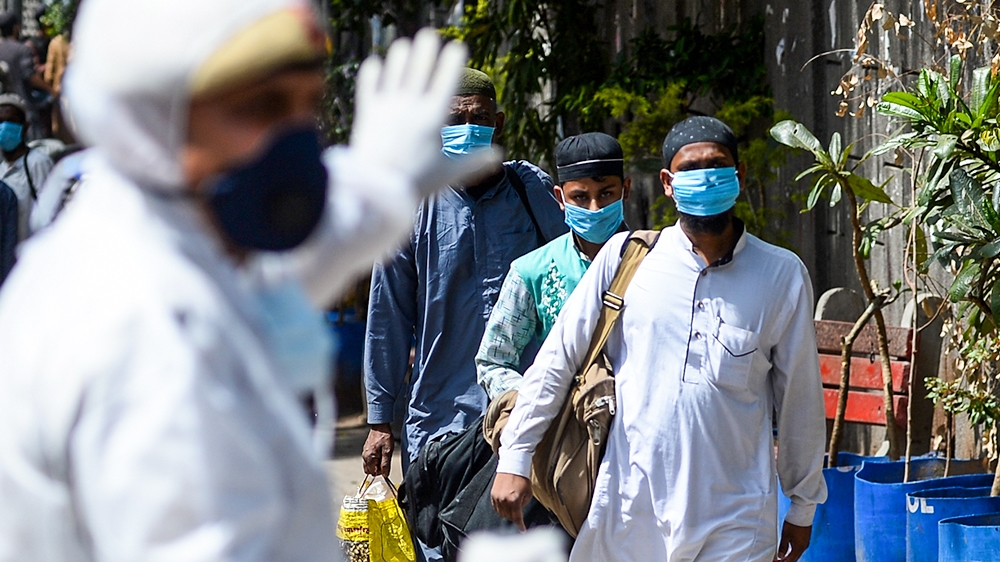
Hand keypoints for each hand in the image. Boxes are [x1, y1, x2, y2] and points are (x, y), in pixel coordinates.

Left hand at [351, 28, 499, 196]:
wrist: (377, 192)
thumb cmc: (415, 184)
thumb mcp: (448, 174)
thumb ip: (474, 162)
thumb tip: (498, 155)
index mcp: (433, 118)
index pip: (445, 81)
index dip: (452, 61)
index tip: (457, 47)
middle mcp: (410, 107)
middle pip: (419, 67)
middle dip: (426, 49)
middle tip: (430, 35)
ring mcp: (386, 107)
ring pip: (394, 71)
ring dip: (400, 56)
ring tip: (404, 46)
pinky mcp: (366, 113)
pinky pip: (368, 85)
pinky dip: (372, 72)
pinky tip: (375, 64)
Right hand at [362, 423, 393, 476]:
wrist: (380, 426)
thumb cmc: (385, 437)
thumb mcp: (388, 451)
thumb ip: (386, 464)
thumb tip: (385, 475)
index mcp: (369, 458)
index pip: (373, 473)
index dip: (380, 471)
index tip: (385, 465)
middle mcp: (365, 457)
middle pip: (369, 470)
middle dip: (376, 469)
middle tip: (384, 461)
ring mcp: (364, 453)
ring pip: (368, 465)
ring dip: (375, 464)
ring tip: (382, 456)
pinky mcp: (365, 450)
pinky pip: (368, 460)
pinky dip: (373, 460)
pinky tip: (379, 453)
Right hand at [491, 472, 531, 531]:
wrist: (512, 466)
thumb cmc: (522, 478)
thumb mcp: (528, 493)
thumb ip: (523, 504)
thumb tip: (519, 511)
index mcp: (514, 500)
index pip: (517, 518)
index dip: (520, 526)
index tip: (522, 530)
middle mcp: (504, 500)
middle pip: (508, 517)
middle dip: (514, 517)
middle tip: (519, 512)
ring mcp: (497, 497)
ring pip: (501, 513)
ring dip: (507, 513)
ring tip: (512, 505)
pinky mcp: (493, 494)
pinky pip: (496, 507)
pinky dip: (501, 508)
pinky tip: (506, 503)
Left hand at [774, 521, 810, 561]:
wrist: (802, 513)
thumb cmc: (794, 523)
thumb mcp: (785, 535)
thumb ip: (783, 547)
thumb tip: (780, 555)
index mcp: (799, 547)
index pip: (791, 559)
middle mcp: (804, 547)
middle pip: (795, 557)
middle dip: (787, 560)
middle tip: (780, 561)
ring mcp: (806, 542)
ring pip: (797, 553)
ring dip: (790, 556)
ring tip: (783, 557)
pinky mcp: (806, 538)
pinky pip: (799, 548)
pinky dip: (794, 550)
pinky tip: (789, 550)